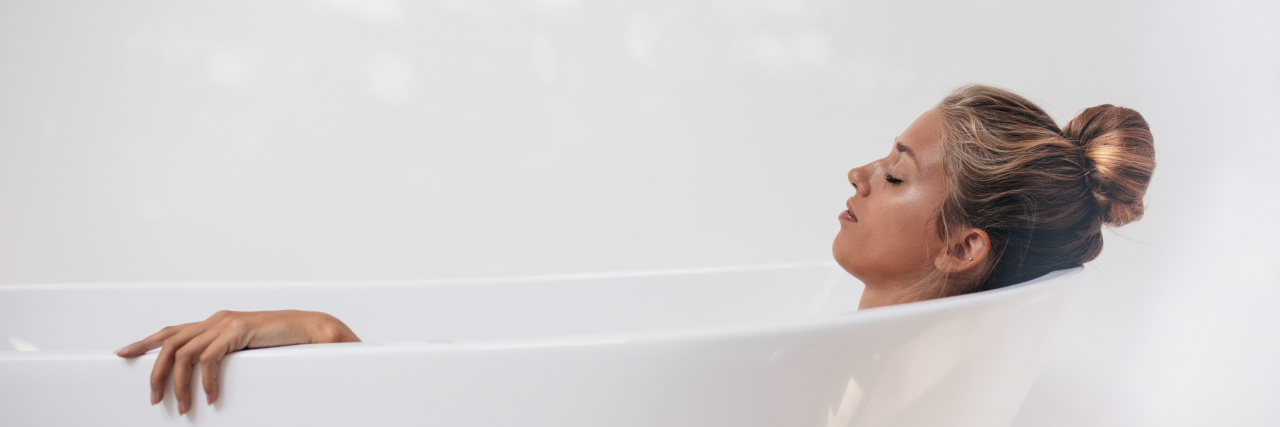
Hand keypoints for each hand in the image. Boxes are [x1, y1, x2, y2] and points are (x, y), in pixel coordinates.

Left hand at [114, 310, 359, 414]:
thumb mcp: (245, 348)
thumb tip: (205, 375)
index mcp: (214, 322)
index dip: (143, 342)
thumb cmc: (283, 343)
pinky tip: (212, 398)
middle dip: (155, 373)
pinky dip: (207, 383)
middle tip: (154, 401)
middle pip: (168, 343)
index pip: (170, 330)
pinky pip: (208, 360)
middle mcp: (215, 319)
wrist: (311, 329)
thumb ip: (224, 354)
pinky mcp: (236, 331)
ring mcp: (225, 323)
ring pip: (183, 354)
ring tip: (185, 408)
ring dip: (179, 385)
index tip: (121, 354)